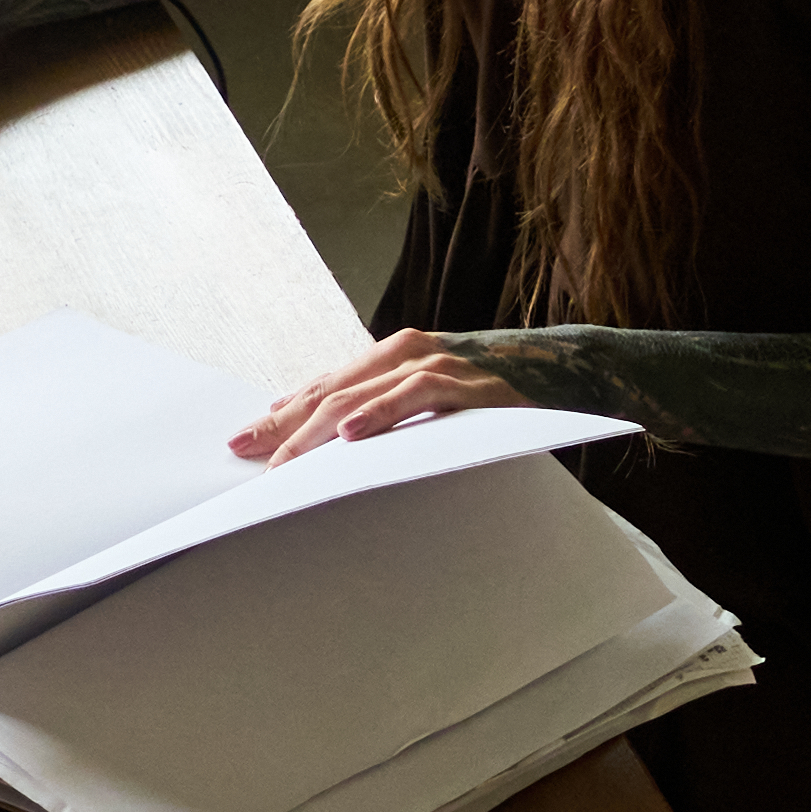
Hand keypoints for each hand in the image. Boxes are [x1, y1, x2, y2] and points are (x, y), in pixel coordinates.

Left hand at [241, 326, 540, 459]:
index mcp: (394, 359)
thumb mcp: (432, 407)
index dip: (280, 413)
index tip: (241, 441)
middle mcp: (408, 353)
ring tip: (284, 458)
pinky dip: (381, 413)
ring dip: (319, 427)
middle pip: (330, 390)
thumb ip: (387, 415)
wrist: (569, 371)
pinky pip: (416, 395)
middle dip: (284, 424)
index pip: (324, 387)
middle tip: (245, 453)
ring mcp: (438, 364)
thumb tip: (331, 444)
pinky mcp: (468, 382)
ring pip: (362, 392)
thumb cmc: (496, 399)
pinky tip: (351, 434)